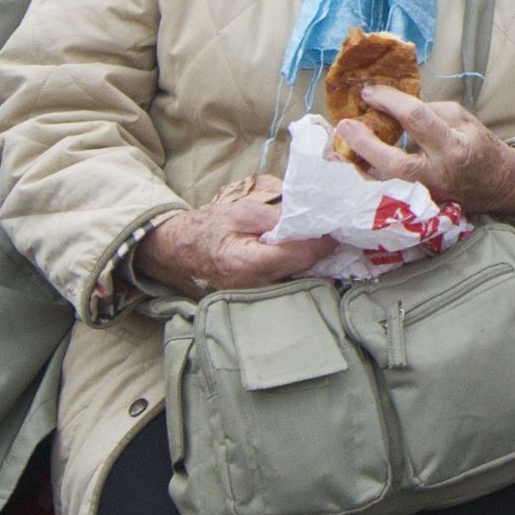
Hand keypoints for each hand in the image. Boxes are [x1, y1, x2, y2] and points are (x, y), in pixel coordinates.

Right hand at [135, 179, 334, 295]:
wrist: (177, 253)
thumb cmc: (207, 229)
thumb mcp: (241, 213)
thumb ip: (276, 218)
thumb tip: (310, 220)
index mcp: (250, 265)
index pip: (301, 255)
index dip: (322, 241)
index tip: (337, 229)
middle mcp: (256, 290)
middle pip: (305, 274)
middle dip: (322, 256)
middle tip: (336, 235)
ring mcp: (256, 300)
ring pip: (299, 284)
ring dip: (313, 266)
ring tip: (322, 245)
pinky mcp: (258, 302)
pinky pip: (287, 288)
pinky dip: (299, 274)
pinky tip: (304, 258)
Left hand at [342, 85, 514, 215]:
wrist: (499, 185)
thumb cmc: (480, 147)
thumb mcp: (463, 119)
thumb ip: (429, 112)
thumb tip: (395, 107)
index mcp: (452, 146)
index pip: (417, 119)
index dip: (390, 101)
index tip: (370, 90)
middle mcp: (437, 174)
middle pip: (394, 164)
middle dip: (365, 143)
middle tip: (345, 124)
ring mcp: (426, 195)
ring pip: (384, 185)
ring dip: (359, 164)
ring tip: (341, 144)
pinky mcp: (417, 205)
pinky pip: (386, 190)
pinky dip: (368, 175)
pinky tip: (353, 160)